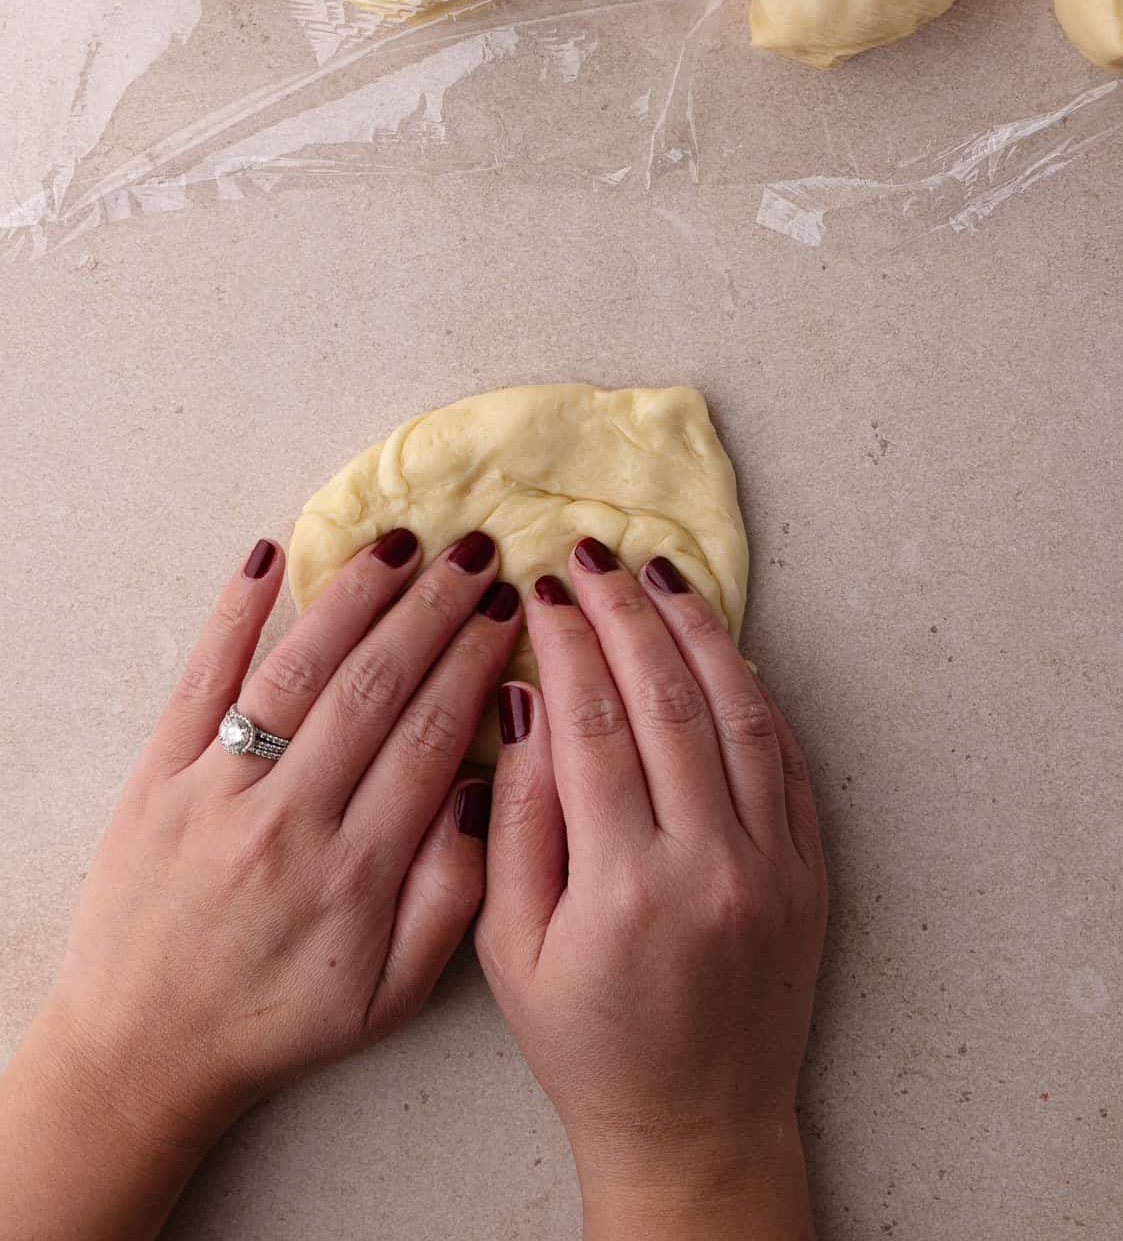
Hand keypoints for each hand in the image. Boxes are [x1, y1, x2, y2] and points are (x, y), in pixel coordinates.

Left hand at [0, 528, 517, 1240]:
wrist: (143, 1050)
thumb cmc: (280, 1019)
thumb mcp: (392, 994)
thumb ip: (453, 896)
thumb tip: (488, 788)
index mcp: (355, 872)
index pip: (432, 736)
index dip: (475, 663)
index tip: (508, 612)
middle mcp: (287, 820)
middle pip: (373, 688)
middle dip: (433, 610)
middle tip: (476, 554)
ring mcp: (214, 791)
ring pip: (296, 670)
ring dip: (354, 596)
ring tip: (403, 543)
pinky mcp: (156, 776)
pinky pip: (199, 679)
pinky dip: (232, 612)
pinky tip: (270, 556)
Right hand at [477, 541, 826, 1240]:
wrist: (698, 1125)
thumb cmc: (589, 1045)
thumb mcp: (512, 951)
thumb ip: (517, 823)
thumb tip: (527, 703)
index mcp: (624, 888)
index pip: (593, 725)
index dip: (566, 644)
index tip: (544, 591)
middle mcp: (710, 865)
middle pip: (668, 700)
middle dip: (625, 615)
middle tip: (593, 557)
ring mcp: (772, 864)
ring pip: (738, 712)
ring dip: (697, 632)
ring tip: (660, 576)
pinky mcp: (808, 869)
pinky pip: (783, 756)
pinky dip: (751, 691)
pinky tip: (720, 648)